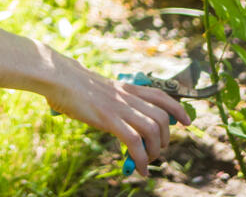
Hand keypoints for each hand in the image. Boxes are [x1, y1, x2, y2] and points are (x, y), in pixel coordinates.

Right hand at [47, 65, 190, 176]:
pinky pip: (134, 142)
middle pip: (162, 117)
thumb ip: (111, 102)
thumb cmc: (72, 85)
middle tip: (157, 150)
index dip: (177, 109)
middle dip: (166, 138)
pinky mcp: (109, 119)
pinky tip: (139, 169)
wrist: (59, 77)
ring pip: (153, 130)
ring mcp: (120, 108)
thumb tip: (114, 118)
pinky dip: (142, 159)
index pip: (160, 96)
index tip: (185, 122)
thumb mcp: (99, 90)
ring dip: (155, 150)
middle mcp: (127, 97)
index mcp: (126, 89)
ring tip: (148, 160)